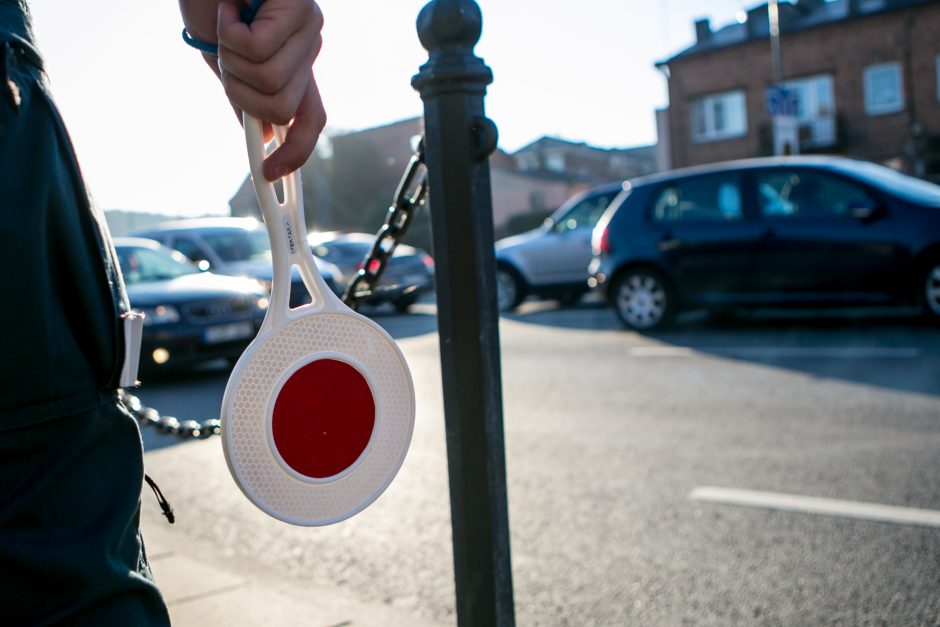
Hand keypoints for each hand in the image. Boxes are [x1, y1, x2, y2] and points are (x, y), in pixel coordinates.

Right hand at [181, 0, 326, 180]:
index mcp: (295, 65)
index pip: (311, 120)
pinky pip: (259, 48)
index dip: (295, 153)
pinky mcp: (299, 5)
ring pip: (269, 81)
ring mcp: (309, 26)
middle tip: (226, 53)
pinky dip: (230, 29)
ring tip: (229, 22)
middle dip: (239, 90)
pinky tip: (233, 4)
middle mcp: (309, 48)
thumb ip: (244, 95)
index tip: (268, 173)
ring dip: (231, 56)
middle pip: (280, 109)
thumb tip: (258, 139)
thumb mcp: (225, 57)